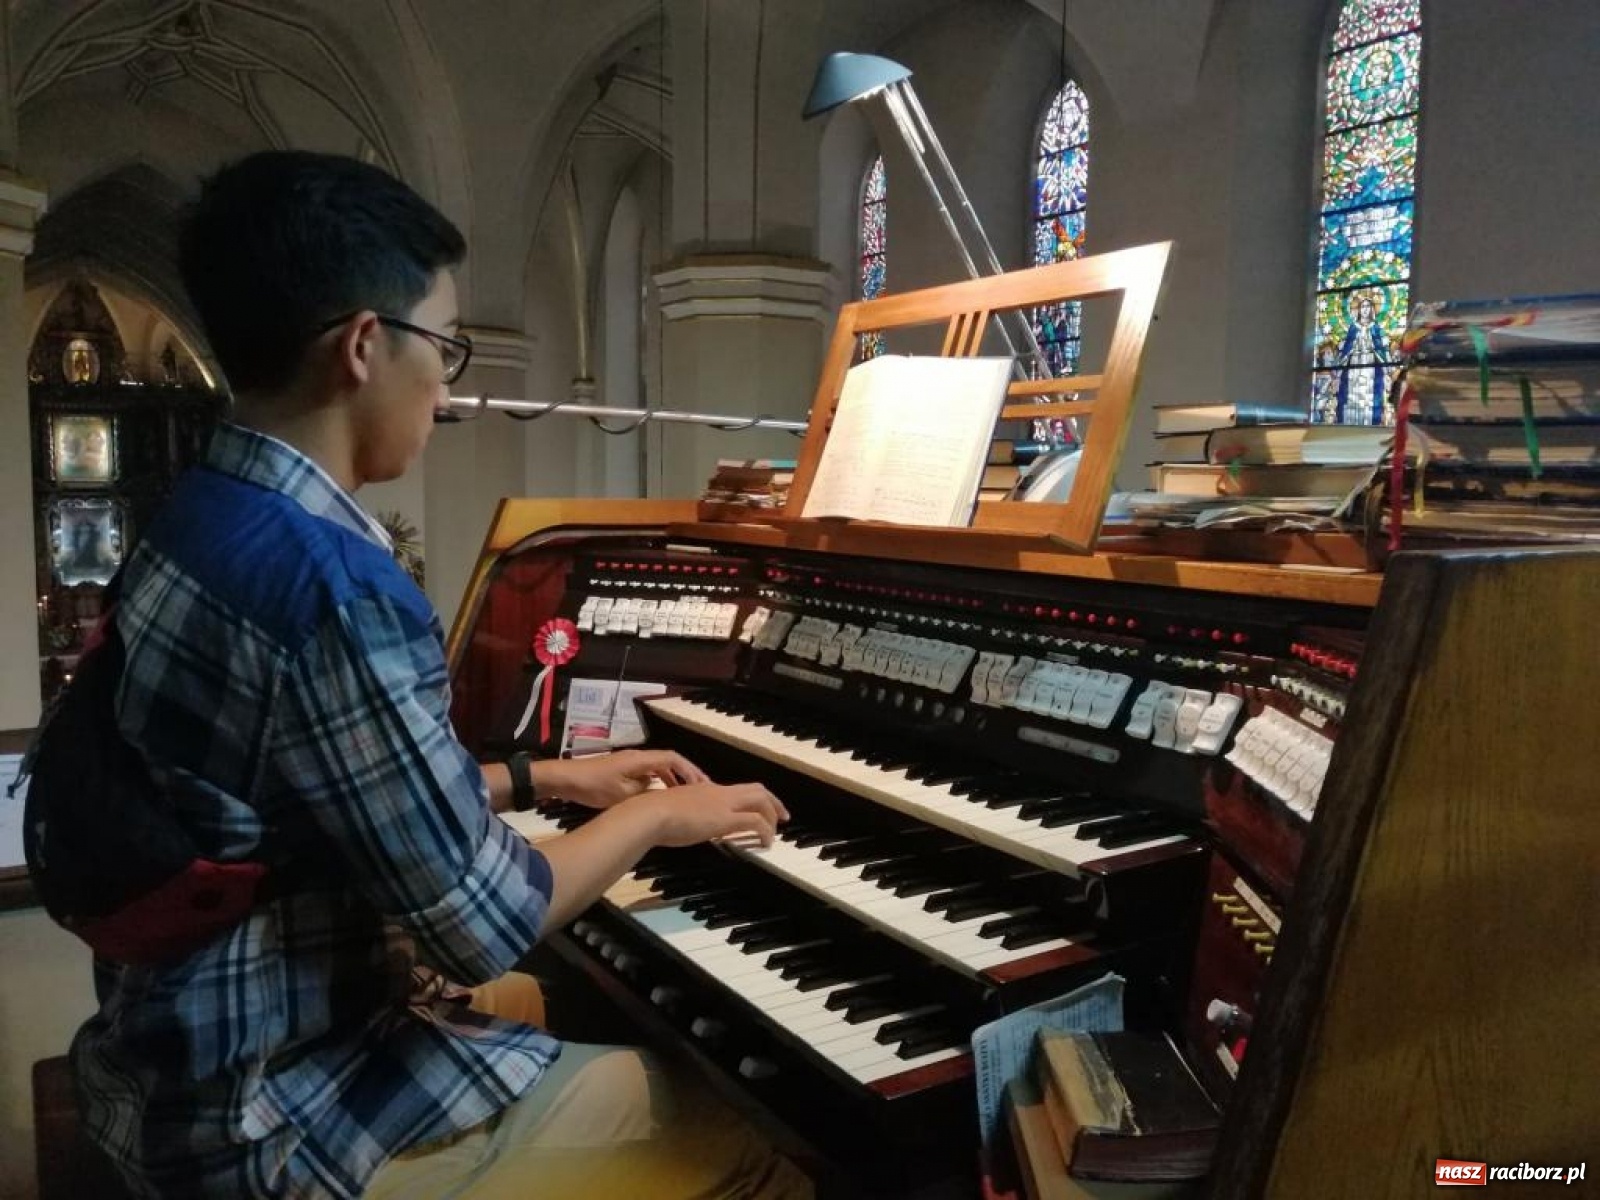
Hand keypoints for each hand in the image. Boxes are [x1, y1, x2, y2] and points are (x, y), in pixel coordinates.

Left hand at [532, 749, 709, 809]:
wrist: (566, 780)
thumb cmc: (594, 786)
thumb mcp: (622, 794)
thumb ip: (645, 791)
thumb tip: (659, 790)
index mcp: (640, 760)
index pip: (673, 758)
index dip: (689, 770)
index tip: (702, 784)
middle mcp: (638, 757)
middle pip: (668, 761)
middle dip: (685, 774)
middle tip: (699, 790)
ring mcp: (629, 763)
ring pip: (658, 768)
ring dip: (672, 779)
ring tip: (684, 795)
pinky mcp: (622, 770)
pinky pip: (648, 773)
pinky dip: (659, 782)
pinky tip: (661, 796)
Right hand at [623, 781, 789, 849]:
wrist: (651, 813)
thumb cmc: (655, 815)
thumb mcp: (676, 811)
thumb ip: (688, 814)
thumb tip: (691, 824)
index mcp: (707, 789)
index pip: (738, 789)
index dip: (753, 798)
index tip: (760, 809)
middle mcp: (719, 792)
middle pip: (757, 789)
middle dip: (773, 802)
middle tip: (782, 817)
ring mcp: (723, 804)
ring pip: (760, 800)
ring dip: (772, 816)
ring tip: (775, 833)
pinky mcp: (724, 818)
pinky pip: (754, 821)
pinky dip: (766, 831)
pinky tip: (766, 843)